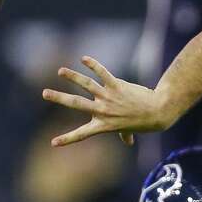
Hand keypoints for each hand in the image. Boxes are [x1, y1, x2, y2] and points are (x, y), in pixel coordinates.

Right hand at [42, 56, 173, 145]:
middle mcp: (102, 111)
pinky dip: (93, 65)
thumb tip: (128, 142)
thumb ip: (124, 135)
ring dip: (73, 77)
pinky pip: (103, 73)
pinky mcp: (117, 85)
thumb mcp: (129, 130)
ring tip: (61, 71)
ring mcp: (109, 97)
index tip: (53, 143)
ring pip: (87, 85)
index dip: (67, 139)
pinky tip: (83, 58)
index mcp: (103, 125)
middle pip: (76, 103)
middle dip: (59, 98)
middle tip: (45, 93)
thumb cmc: (142, 122)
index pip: (81, 134)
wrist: (157, 111)